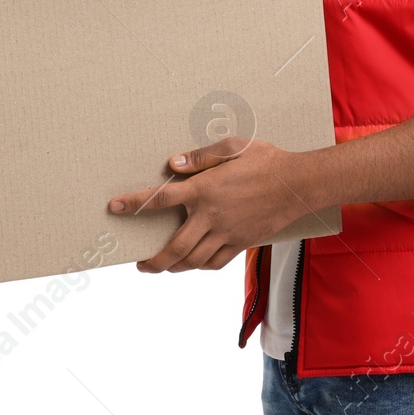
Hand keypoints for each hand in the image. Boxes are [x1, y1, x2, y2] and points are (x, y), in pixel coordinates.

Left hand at [106, 136, 326, 273]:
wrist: (299, 184)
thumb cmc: (265, 160)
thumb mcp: (232, 147)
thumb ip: (199, 158)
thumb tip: (172, 165)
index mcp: (204, 189)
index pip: (160, 199)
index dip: (134, 204)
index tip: (114, 207)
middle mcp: (212, 216)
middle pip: (175, 246)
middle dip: (153, 260)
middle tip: (140, 263)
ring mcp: (227, 233)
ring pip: (194, 260)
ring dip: (174, 267)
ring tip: (161, 266)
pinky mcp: (241, 243)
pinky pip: (216, 262)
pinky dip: (200, 266)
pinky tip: (194, 263)